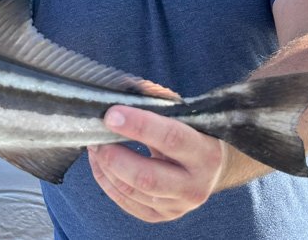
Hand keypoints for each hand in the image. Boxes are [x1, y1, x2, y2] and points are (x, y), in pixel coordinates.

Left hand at [87, 106, 225, 221]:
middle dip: (114, 156)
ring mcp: (179, 206)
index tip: (111, 115)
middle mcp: (195, 185)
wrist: (211, 168)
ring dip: (105, 167)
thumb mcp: (184, 116)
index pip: (171, 138)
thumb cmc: (193, 134)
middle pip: (146, 177)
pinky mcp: (162, 216)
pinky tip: (100, 164)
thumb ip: (156, 104)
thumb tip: (120, 91)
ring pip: (131, 190)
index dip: (139, 126)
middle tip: (97, 136)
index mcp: (206, 153)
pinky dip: (106, 181)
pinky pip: (126, 203)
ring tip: (96, 146)